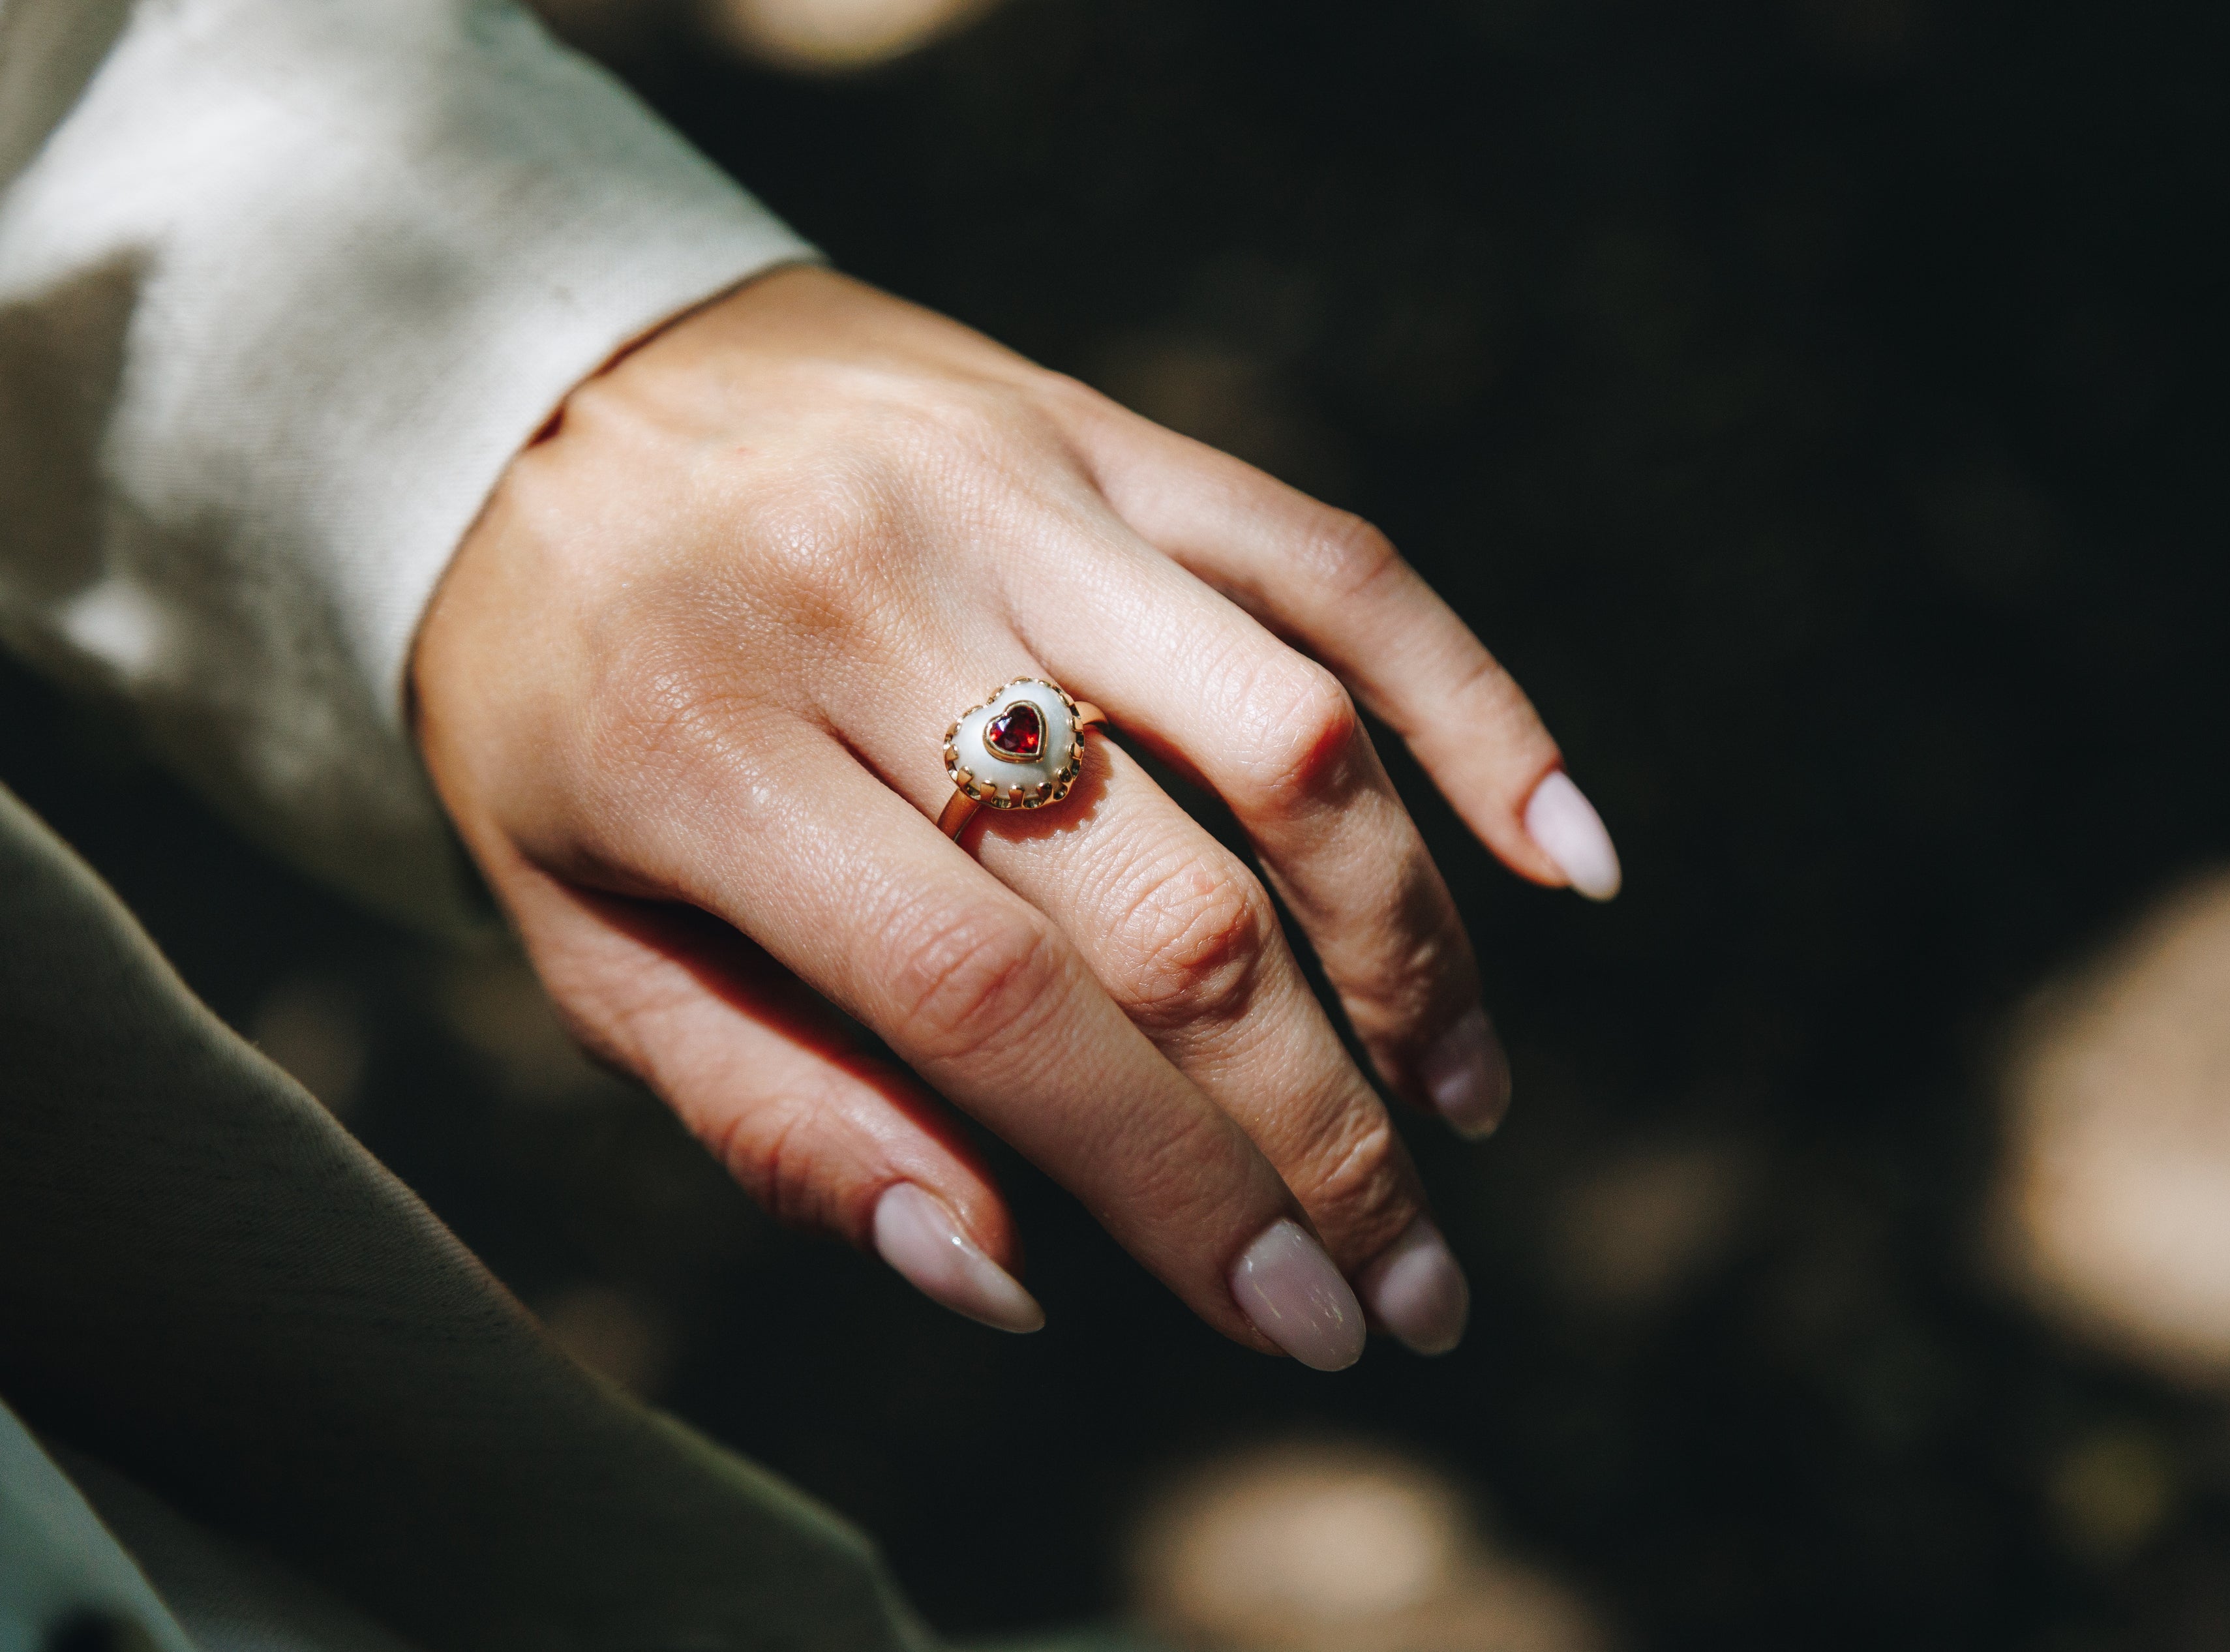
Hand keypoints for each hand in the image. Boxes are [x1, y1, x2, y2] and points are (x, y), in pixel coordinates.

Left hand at [411, 267, 1620, 1368]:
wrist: (532, 380)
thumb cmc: (551, 698)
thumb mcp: (575, 931)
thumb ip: (775, 1113)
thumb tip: (997, 1273)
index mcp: (703, 750)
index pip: (993, 1006)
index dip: (1172, 1183)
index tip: (1295, 1320)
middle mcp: (875, 599)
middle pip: (1168, 901)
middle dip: (1322, 1129)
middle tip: (1414, 1286)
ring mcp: (1010, 491)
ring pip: (1290, 735)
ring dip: (1412, 949)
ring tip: (1466, 1103)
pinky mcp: (1102, 429)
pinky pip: (1329, 559)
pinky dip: (1472, 704)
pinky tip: (1561, 850)